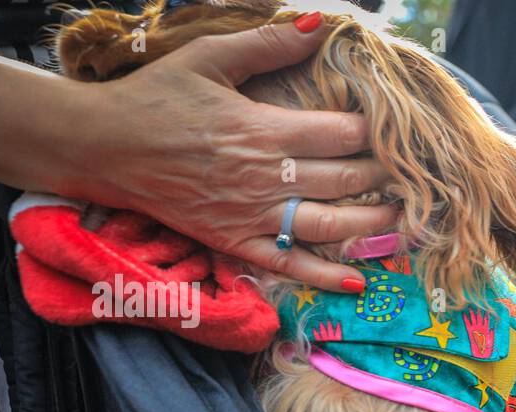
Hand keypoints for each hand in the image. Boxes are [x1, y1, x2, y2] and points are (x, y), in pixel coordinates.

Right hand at [53, 21, 396, 291]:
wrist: (102, 146)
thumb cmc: (156, 97)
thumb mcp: (207, 58)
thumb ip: (266, 44)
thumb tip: (318, 26)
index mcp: (264, 129)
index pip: (341, 134)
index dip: (374, 132)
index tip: (396, 130)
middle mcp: (265, 177)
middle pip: (346, 180)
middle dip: (385, 177)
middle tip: (413, 176)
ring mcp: (252, 215)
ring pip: (329, 226)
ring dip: (373, 226)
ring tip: (404, 220)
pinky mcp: (235, 242)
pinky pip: (288, 265)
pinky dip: (325, 276)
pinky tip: (359, 280)